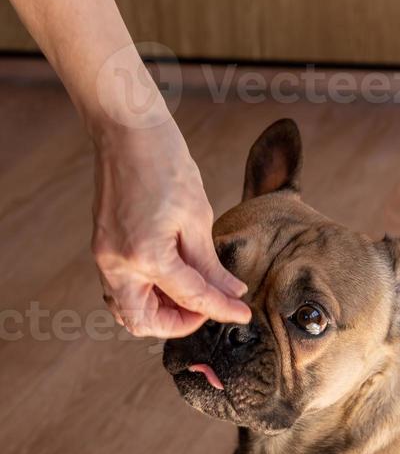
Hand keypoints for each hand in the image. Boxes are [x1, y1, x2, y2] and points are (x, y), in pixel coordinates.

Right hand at [91, 110, 250, 337]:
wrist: (127, 130)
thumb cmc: (165, 164)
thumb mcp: (197, 218)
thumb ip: (210, 265)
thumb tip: (231, 293)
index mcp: (145, 257)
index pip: (190, 299)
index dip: (221, 310)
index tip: (242, 314)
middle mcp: (117, 264)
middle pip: (143, 322)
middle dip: (178, 323)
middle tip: (208, 308)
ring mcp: (104, 257)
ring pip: (127, 309)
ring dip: (159, 312)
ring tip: (192, 295)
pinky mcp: (102, 247)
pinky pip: (121, 288)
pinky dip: (145, 294)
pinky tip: (172, 279)